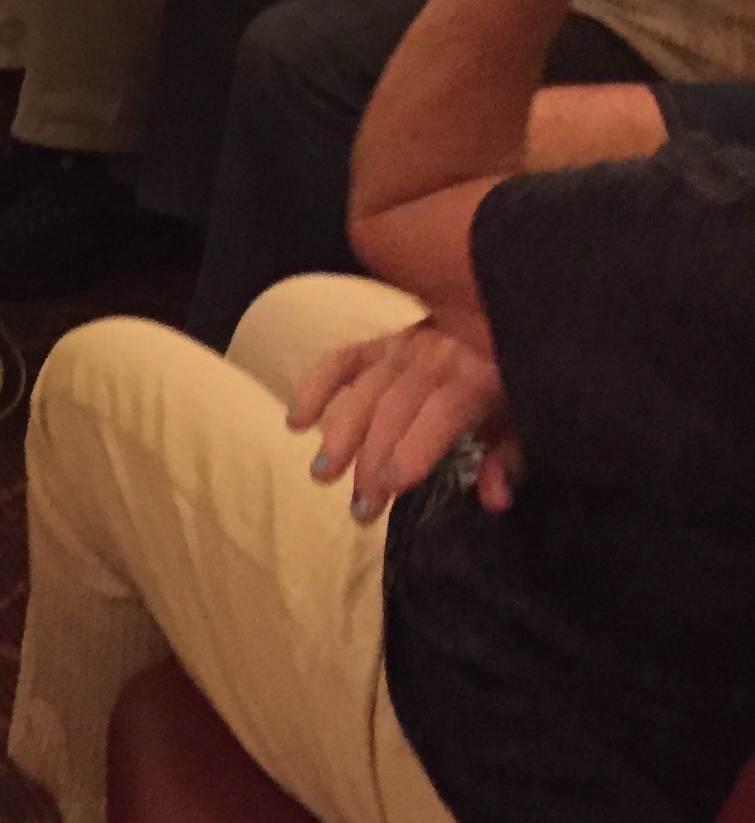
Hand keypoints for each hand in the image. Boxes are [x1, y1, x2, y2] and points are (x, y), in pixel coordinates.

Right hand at [290, 318, 520, 519]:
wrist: (499, 315)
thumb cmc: (511, 382)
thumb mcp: (525, 421)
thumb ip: (509, 460)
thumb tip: (492, 499)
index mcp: (475, 377)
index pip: (439, 414)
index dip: (414, 449)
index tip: (391, 487)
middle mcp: (433, 358)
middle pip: (394, 408)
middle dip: (373, 460)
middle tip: (360, 507)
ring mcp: (401, 346)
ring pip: (363, 389)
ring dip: (339, 433)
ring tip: (321, 474)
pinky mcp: (380, 342)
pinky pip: (342, 359)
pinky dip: (316, 385)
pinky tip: (295, 421)